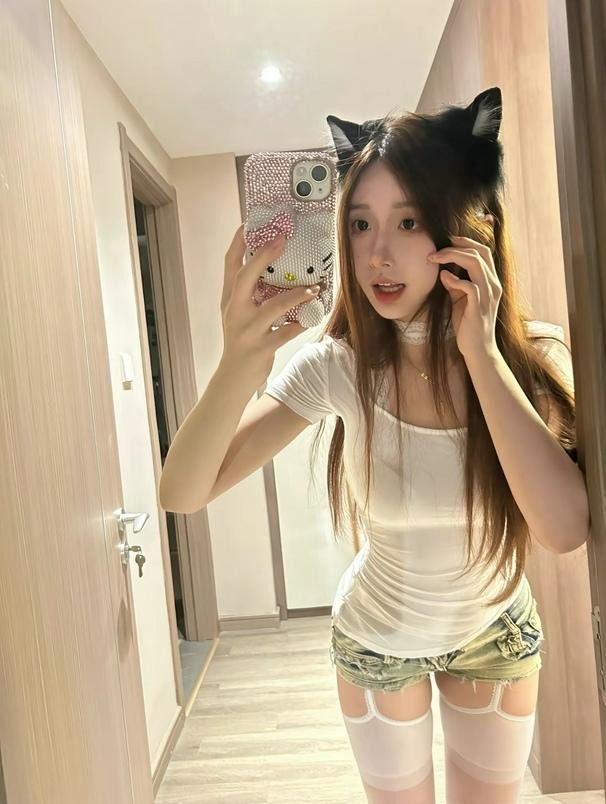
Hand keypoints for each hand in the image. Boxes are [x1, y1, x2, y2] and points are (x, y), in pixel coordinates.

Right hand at [220, 224, 320, 380]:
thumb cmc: (241, 340)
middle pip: (246, 277)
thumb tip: (270, 267)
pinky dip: (301, 323)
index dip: (239, 242)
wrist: (234, 376)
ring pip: (273, 306)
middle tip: (283, 239)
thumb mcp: (238, 313)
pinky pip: (287, 332)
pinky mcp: (262, 347)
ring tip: (313, 288)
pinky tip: (313, 315)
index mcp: (229, 299)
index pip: (230, 265)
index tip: (249, 222)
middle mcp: (235, 311)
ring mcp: (248, 330)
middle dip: (264, 256)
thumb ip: (249, 292)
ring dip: (296, 295)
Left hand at [427, 235, 501, 359]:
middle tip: (435, 250)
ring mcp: (488, 295)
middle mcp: (493, 285)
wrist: (478, 349)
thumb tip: (444, 272)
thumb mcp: (460, 301)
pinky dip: (455, 280)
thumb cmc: (468, 325)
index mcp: (491, 281)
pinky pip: (470, 286)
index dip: (466, 242)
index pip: (484, 251)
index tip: (447, 241)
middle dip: (456, 246)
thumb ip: (455, 285)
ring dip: (453, 257)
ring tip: (435, 259)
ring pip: (476, 264)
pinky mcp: (480, 307)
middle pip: (480, 252)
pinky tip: (445, 279)